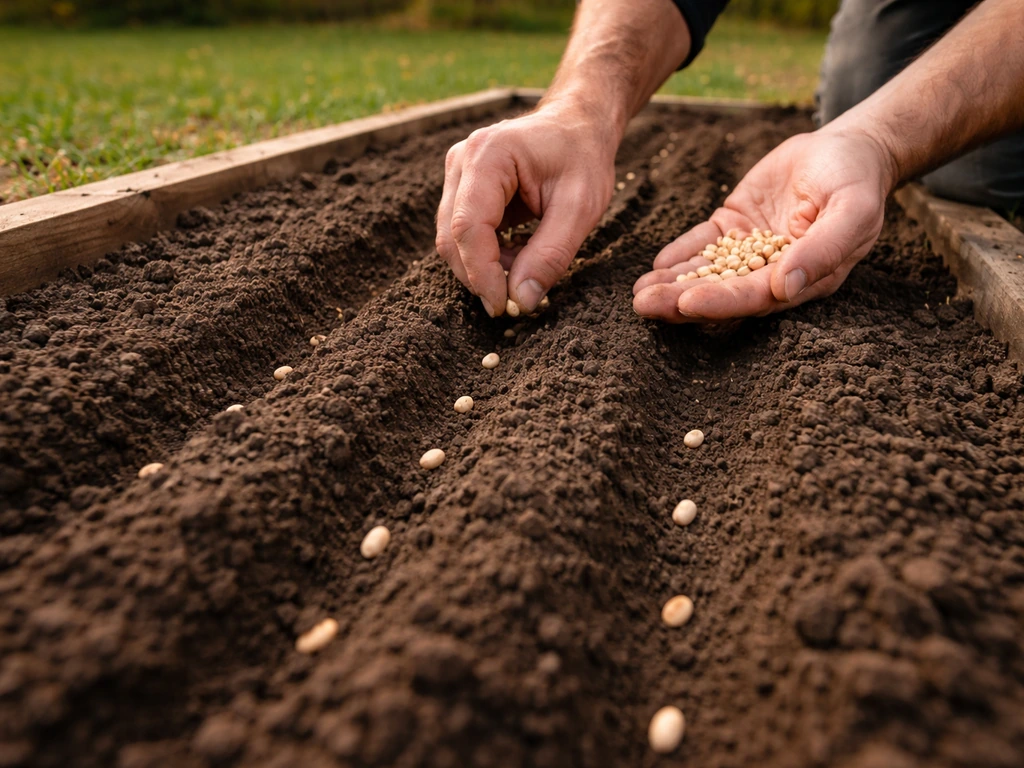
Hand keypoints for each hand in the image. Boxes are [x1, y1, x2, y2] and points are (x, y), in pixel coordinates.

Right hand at [436, 102, 616, 315]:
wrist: (579, 125)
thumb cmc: (583, 157)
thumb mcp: (581, 208)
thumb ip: (550, 255)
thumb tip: (521, 301)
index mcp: (488, 155)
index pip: (468, 227)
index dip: (481, 273)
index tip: (502, 306)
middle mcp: (462, 160)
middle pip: (452, 236)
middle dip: (480, 276)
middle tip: (515, 300)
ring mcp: (457, 173)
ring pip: (452, 239)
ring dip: (484, 267)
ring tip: (524, 268)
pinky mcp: (461, 188)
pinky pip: (462, 233)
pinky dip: (487, 255)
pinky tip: (518, 253)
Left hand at [632, 126, 896, 322]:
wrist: (847, 150)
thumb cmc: (857, 182)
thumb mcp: (852, 211)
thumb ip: (823, 250)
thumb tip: (786, 288)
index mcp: (803, 280)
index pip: (755, 297)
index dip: (720, 301)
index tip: (687, 303)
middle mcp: (772, 273)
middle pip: (721, 291)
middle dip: (681, 300)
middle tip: (643, 306)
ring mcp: (749, 251)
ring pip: (706, 271)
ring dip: (672, 284)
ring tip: (638, 294)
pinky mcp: (734, 227)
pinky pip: (702, 244)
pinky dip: (680, 254)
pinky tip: (655, 265)